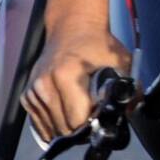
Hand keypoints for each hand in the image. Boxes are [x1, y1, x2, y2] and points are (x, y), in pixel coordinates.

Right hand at [21, 19, 130, 143]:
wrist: (73, 29)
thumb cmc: (98, 46)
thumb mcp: (120, 63)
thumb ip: (130, 89)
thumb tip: (132, 111)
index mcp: (66, 76)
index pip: (76, 121)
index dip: (92, 126)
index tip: (101, 120)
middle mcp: (44, 84)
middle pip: (63, 129)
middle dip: (81, 130)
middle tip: (93, 117)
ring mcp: (33, 91)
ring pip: (52, 129)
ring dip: (67, 128)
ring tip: (80, 111)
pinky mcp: (27, 96)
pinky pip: (41, 124)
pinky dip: (55, 123)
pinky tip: (66, 112)